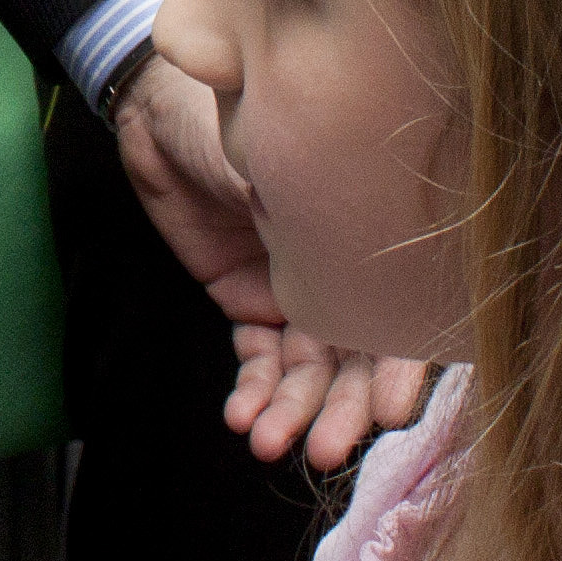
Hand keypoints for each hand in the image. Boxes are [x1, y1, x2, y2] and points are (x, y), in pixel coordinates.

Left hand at [117, 52, 431, 468]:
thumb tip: (352, 262)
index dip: (398, 366)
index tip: (391, 411)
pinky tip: (241, 417)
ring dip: (292, 411)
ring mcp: (297, 290)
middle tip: (327, 450)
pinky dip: (252, 391)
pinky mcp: (249, 302)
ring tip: (267, 443)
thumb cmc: (238, 113)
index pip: (398, 314)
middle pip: (355, 357)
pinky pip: (258, 359)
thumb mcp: (287, 153)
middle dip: (342, 407)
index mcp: (371, 233)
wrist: (162, 110)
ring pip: (307, 369)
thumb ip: (320, 208)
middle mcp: (344, 270)